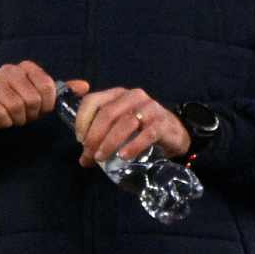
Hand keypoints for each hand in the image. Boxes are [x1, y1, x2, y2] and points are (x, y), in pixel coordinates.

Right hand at [0, 60, 87, 132]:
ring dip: (18, 119)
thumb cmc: (16, 103)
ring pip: (16, 106)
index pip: (47, 86)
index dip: (47, 104)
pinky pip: (0, 113)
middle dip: (31, 114)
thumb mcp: (41, 98)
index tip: (40, 109)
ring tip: (14, 118)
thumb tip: (85, 86)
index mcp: (26, 67)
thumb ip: (61, 91)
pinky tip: (3, 121)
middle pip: (33, 98)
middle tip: (25, 115)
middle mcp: (9, 69)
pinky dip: (5, 123)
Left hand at [74, 87, 190, 166]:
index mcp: (118, 94)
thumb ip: (100, 136)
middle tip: (89, 155)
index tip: (80, 139)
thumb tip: (83, 159)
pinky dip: (133, 146)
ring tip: (101, 158)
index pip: (93, 100)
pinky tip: (124, 156)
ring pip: (125, 123)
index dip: (82, 120)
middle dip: (94, 136)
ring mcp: (150, 108)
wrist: (174, 134)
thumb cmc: (141, 129)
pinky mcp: (163, 123)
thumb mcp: (119, 125)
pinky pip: (147, 134)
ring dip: (109, 142)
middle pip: (108, 113)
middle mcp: (133, 96)